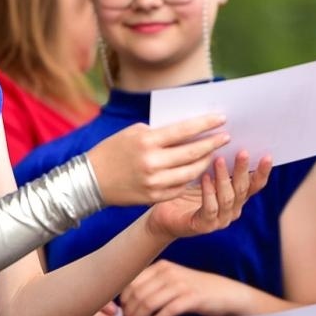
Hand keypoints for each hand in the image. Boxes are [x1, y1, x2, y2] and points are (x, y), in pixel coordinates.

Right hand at [87, 114, 229, 205]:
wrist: (90, 180)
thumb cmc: (113, 150)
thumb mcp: (134, 132)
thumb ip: (160, 133)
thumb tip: (189, 130)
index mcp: (147, 141)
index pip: (184, 130)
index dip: (206, 124)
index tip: (221, 119)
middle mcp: (152, 162)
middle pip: (192, 153)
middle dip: (212, 144)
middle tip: (225, 137)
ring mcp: (154, 182)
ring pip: (191, 172)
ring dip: (205, 162)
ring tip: (213, 153)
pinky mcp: (154, 197)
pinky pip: (181, 187)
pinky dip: (192, 178)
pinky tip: (198, 170)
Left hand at [119, 260, 251, 315]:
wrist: (224, 293)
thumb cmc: (195, 289)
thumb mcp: (172, 281)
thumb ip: (152, 286)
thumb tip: (128, 302)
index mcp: (162, 267)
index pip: (132, 282)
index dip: (122, 300)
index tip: (119, 313)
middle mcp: (169, 273)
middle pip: (138, 294)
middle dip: (128, 312)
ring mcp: (181, 284)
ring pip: (149, 303)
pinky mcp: (191, 298)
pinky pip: (167, 311)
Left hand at [143, 151, 270, 242]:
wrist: (163, 214)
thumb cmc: (184, 189)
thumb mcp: (204, 172)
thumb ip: (217, 161)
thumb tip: (225, 134)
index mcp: (237, 195)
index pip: (255, 183)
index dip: (263, 171)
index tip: (267, 155)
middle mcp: (233, 208)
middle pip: (243, 188)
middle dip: (244, 169)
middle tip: (243, 151)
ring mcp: (221, 219)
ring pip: (229, 198)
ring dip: (225, 178)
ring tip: (220, 160)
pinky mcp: (205, 226)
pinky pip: (211, 208)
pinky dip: (209, 192)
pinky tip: (204, 177)